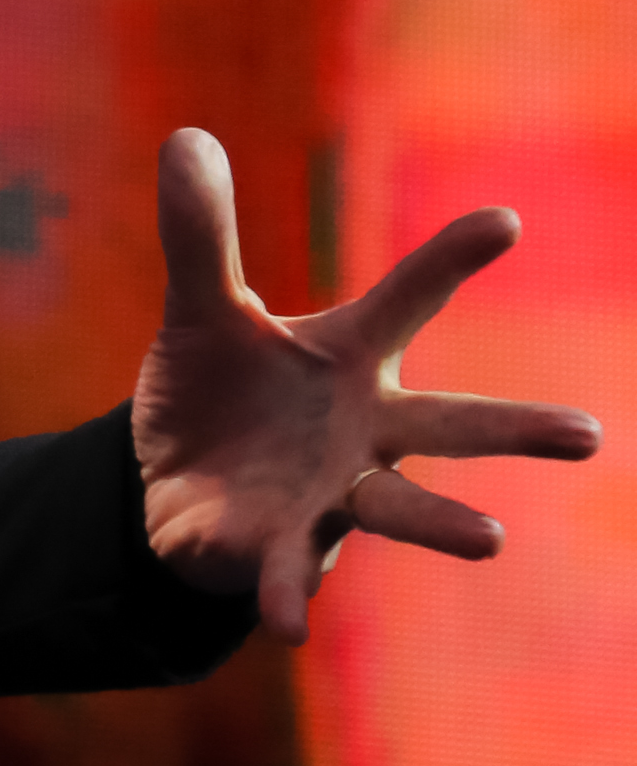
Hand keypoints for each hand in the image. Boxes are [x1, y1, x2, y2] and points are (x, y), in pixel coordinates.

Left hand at [134, 129, 599, 643]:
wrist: (176, 480)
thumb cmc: (216, 391)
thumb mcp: (201, 311)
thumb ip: (199, 235)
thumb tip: (186, 137)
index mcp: (349, 358)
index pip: (408, 298)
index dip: (452, 259)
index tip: (505, 221)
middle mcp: (362, 429)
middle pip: (450, 424)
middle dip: (514, 428)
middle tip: (588, 435)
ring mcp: (331, 492)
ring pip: (399, 508)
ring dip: (442, 522)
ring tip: (491, 538)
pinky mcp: (280, 545)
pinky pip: (289, 574)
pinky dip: (288, 596)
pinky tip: (289, 628)